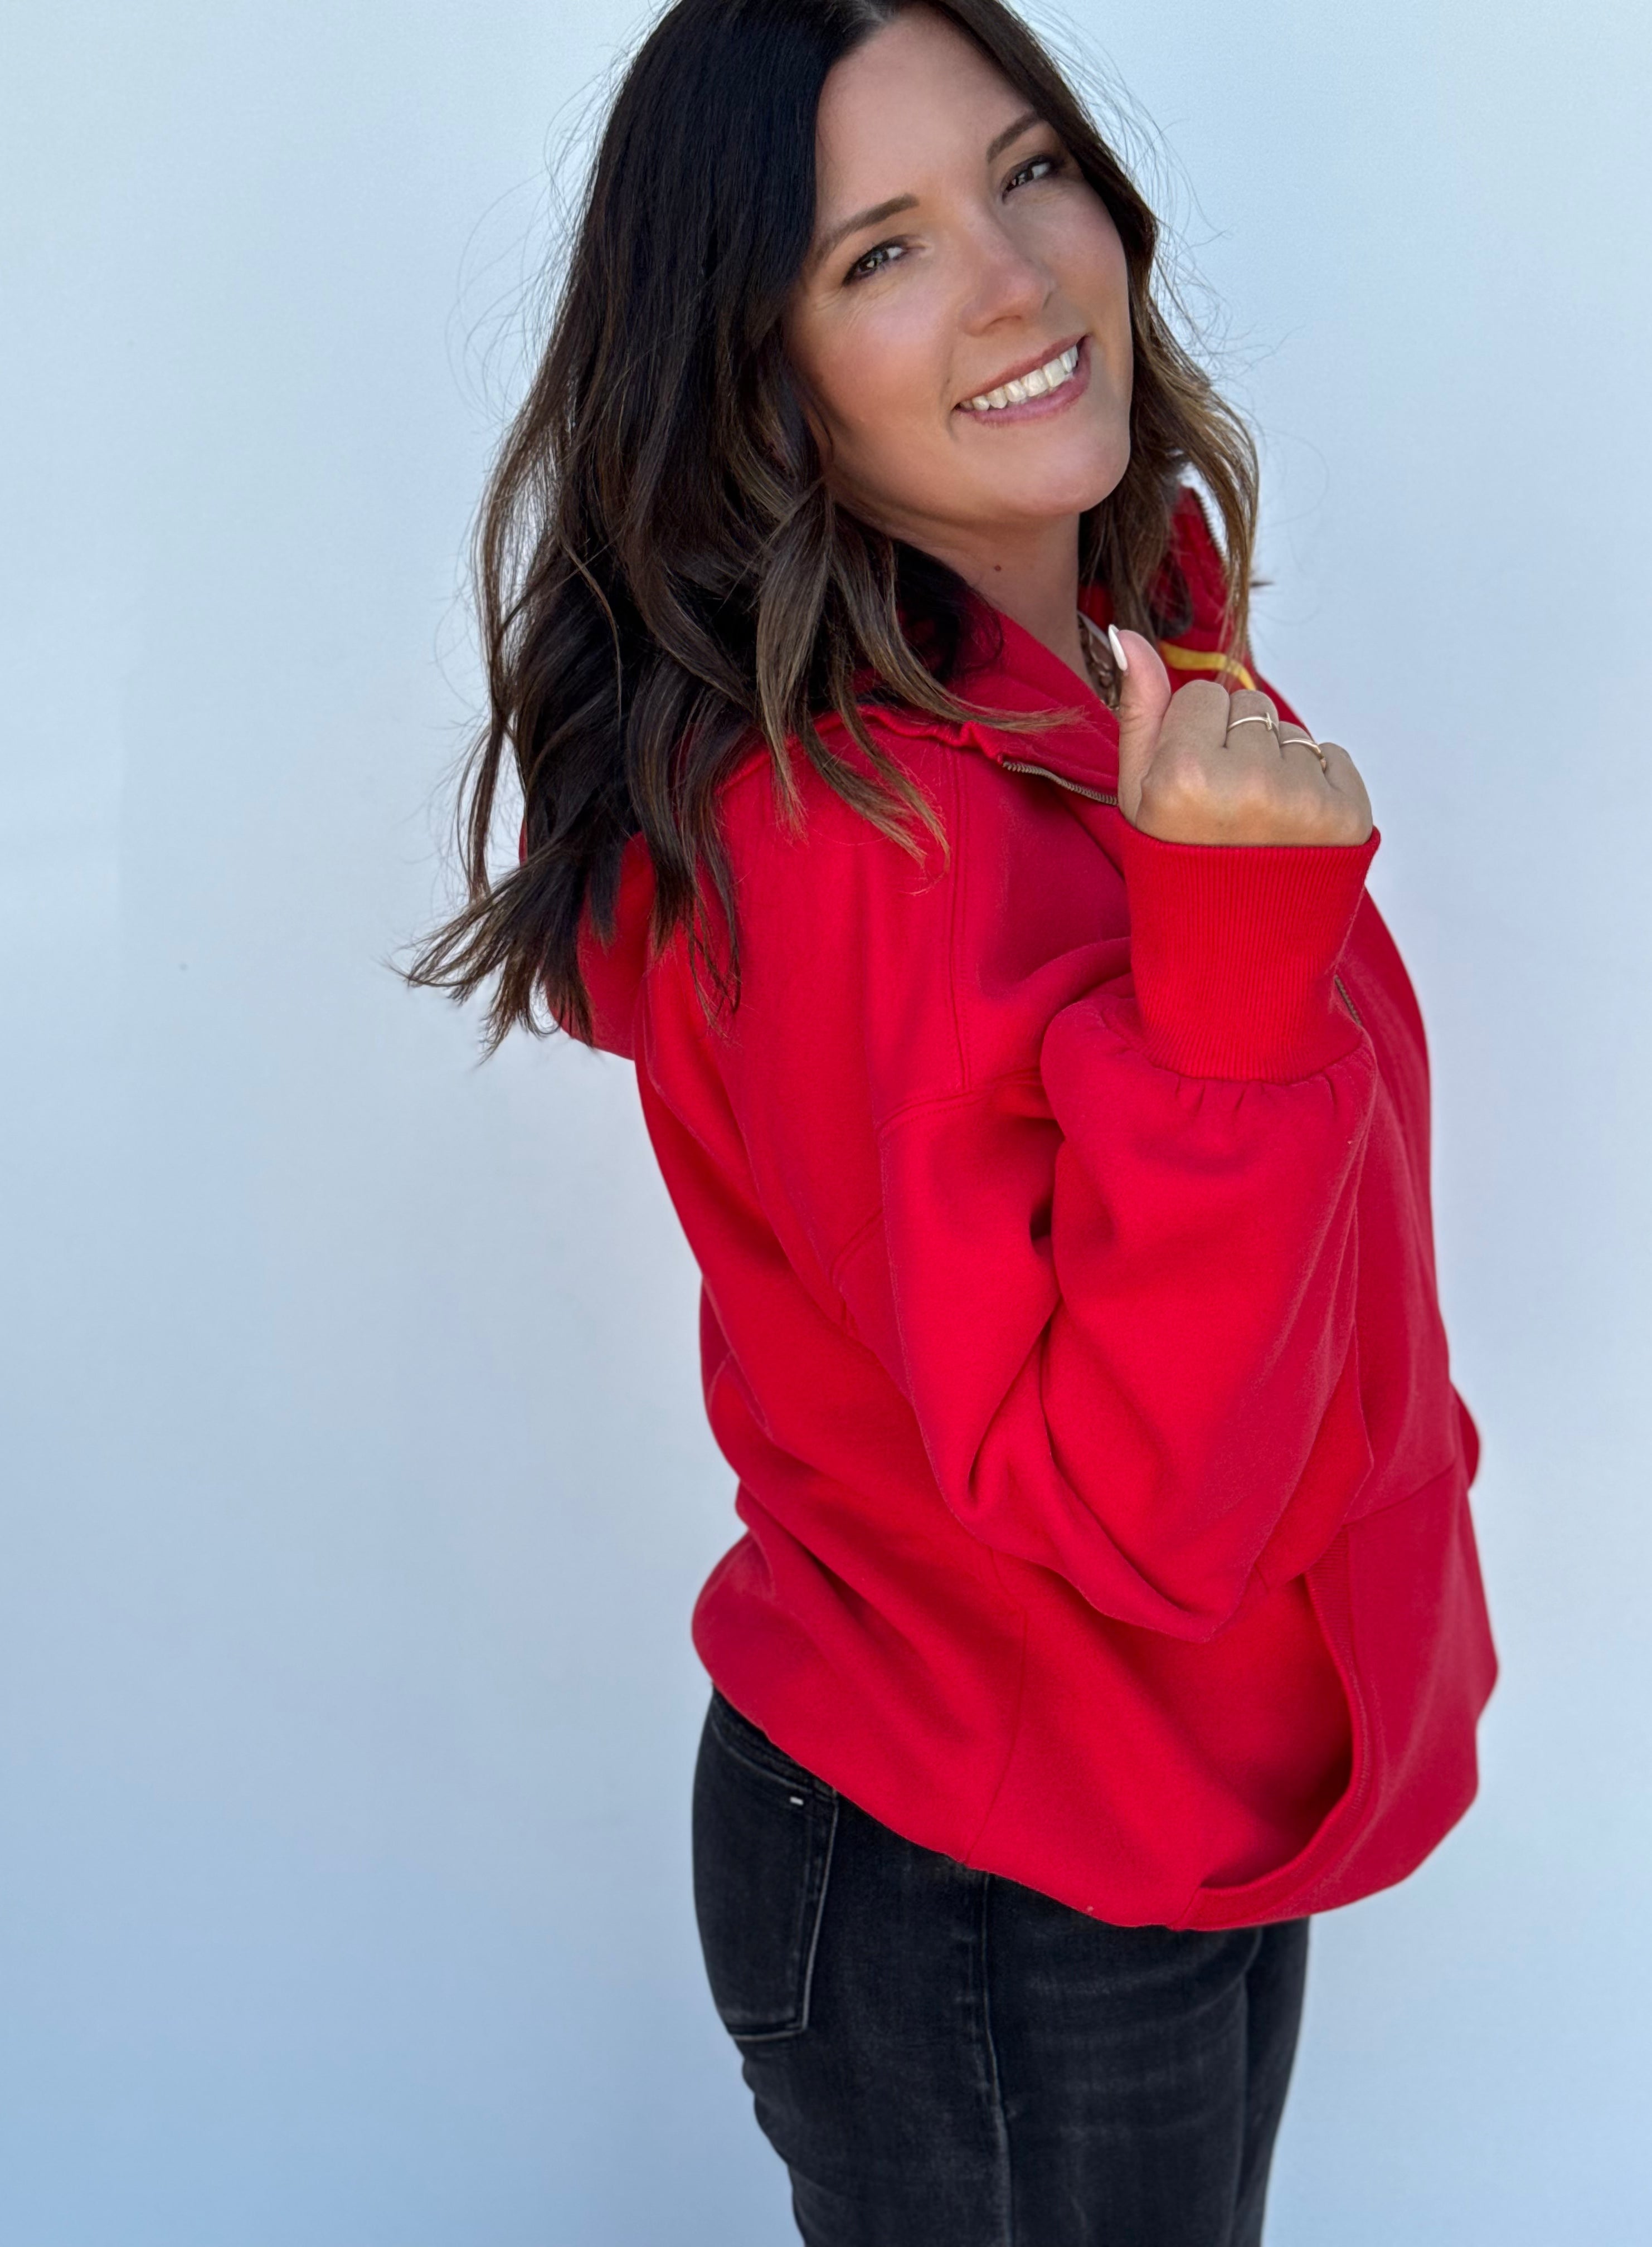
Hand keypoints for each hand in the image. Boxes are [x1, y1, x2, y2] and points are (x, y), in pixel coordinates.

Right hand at [1110, 629, 1372, 846]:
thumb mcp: (1137, 796)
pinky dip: (1318, 785)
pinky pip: (1333, 756)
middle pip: (1249, 708)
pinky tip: (1294, 830)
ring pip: (1291, 733)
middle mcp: (1247, 784)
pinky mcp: (1350, 815)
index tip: (1190, 791)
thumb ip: (1138, 711)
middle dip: (1237, 748)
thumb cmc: (1178, 871)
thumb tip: (1128, 635)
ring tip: (1260, 826)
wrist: (1234, 955)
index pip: (1200, 698)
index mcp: (1184, 777)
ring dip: (1278, 767)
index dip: (1191, 741)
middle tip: (1226, 812)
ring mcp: (1304, 800)